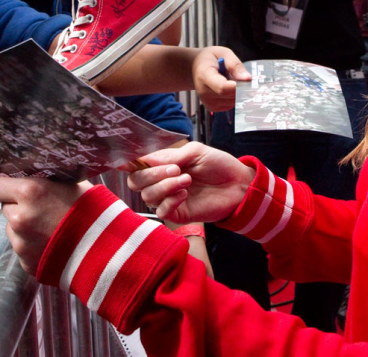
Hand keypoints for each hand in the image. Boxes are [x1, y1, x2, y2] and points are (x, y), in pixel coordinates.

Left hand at [0, 177, 91, 273]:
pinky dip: (33, 246)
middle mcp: (19, 217)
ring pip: (12, 230)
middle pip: (4, 208)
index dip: (4, 187)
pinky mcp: (25, 262)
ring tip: (49, 227)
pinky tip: (52, 242)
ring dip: (24, 227)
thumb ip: (46, 180)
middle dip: (17, 207)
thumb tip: (29, 174)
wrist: (106, 248)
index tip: (13, 188)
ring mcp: (21, 243)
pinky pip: (22, 248)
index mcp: (29, 191)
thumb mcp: (70, 184)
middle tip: (39, 208)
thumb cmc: (92, 210)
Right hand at [127, 142, 253, 223]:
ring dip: (165, 186)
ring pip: (148, 196)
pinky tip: (185, 194)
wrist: (238, 183)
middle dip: (151, 174)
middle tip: (175, 169)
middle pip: (136, 182)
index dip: (129, 164)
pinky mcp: (178, 214)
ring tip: (187, 179)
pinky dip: (170, 201)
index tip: (129, 163)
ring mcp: (168, 199)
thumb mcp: (194, 152)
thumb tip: (145, 159)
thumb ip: (170, 156)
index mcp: (162, 165)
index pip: (136, 166)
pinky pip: (161, 211)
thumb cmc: (218, 164)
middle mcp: (161, 182)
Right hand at [192, 46, 249, 112]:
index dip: (237, 86)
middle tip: (241, 76)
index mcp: (204, 76)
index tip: (248, 81)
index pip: (223, 87)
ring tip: (230, 80)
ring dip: (237, 92)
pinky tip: (227, 87)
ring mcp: (207, 103)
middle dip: (241, 87)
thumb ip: (235, 65)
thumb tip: (248, 78)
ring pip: (233, 101)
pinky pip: (230, 104)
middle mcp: (204, 93)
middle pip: (230, 96)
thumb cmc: (211, 59)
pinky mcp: (212, 108)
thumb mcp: (223, 53)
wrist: (195, 68)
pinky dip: (233, 96)